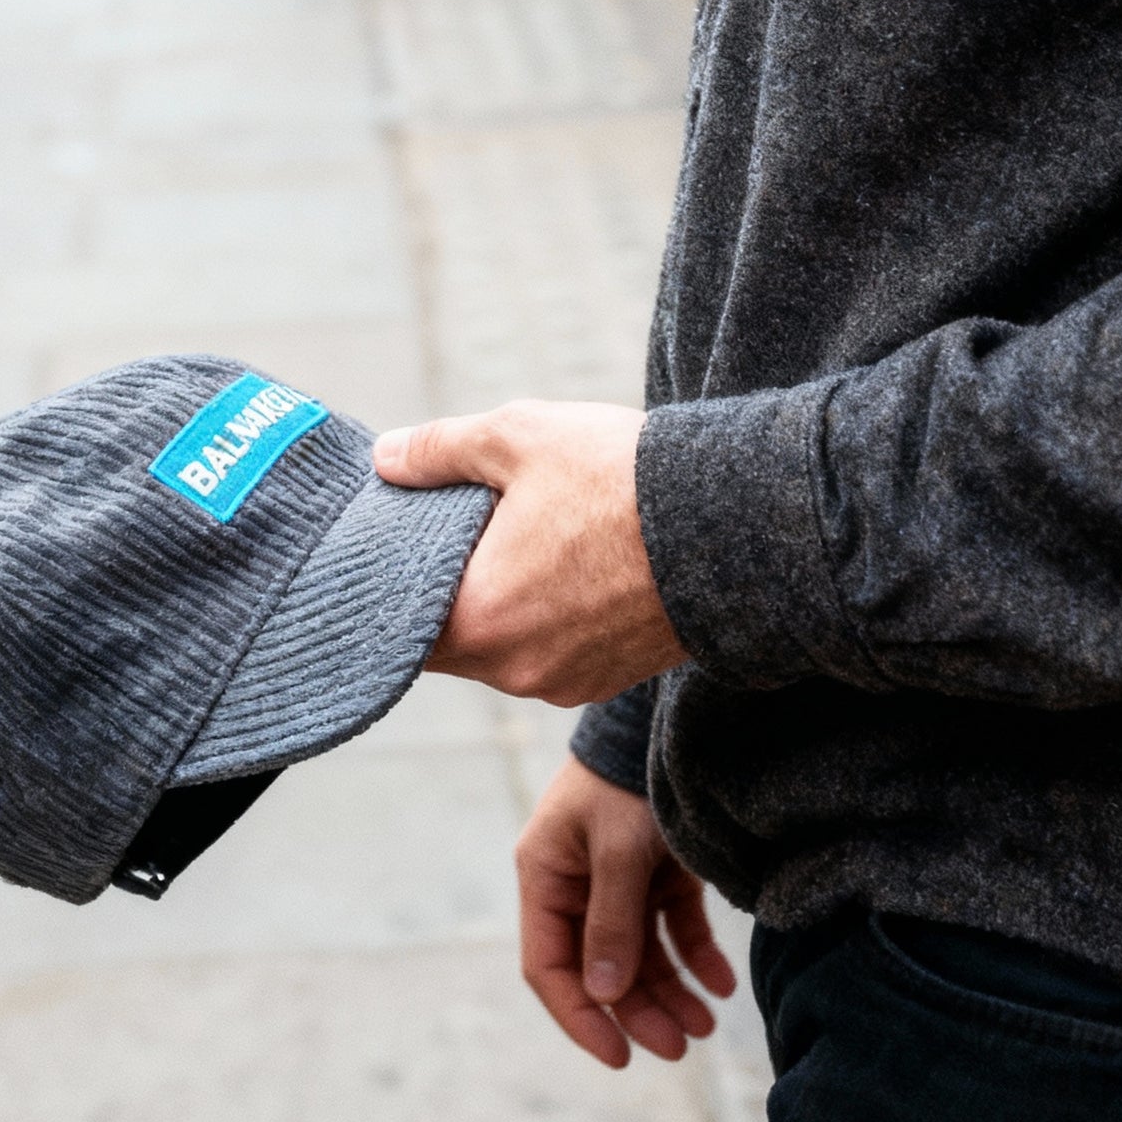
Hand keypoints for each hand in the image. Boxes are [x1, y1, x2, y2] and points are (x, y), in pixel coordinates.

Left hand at [374, 397, 682, 702]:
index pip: (398, 626)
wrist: (736, 524)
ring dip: (502, 604)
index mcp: (479, 621)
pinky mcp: (607, 682)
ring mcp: (564, 684)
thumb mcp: (518, 437)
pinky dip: (546, 619)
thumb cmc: (621, 479)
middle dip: (448, 588)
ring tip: (525, 541)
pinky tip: (569, 567)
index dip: (391, 584)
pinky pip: (550, 654)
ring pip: (502, 647)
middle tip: (459, 529)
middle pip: (449, 640)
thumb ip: (437, 450)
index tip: (396, 546)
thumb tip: (385, 458)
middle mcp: (515, 671)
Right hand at [518, 755, 734, 1069]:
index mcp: (546, 878)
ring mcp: (618, 881)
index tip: (620, 1057)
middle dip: (639, 1012)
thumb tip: (606, 995)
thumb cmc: (628, 779)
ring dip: (671, 992)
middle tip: (682, 1048)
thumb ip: (612, 921)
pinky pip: (674, 929)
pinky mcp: (658, 872)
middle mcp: (577, 886)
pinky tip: (722, 984)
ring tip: (707, 1025)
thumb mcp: (618, 849)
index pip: (550, 967)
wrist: (666, 722)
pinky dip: (696, 957)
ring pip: (640, 956)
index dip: (580, 1016)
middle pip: (603, 970)